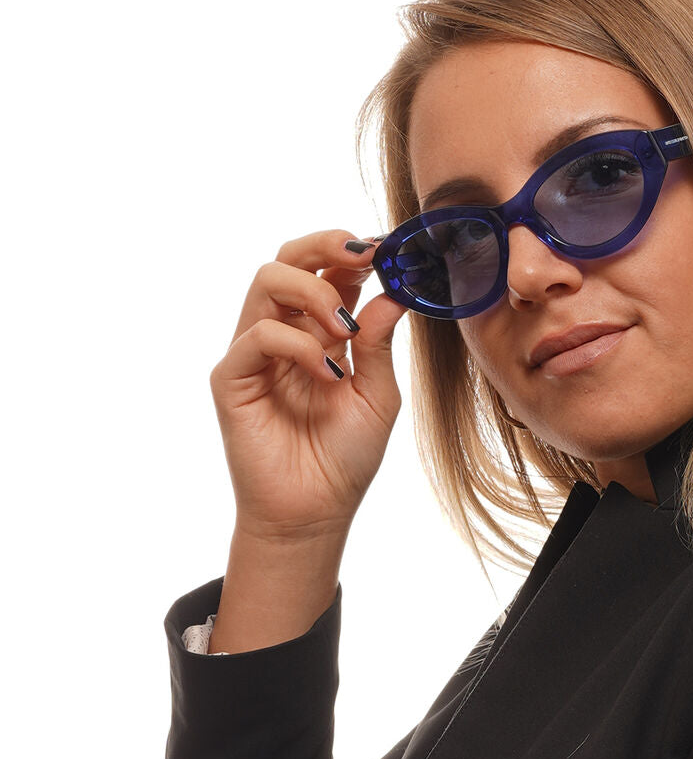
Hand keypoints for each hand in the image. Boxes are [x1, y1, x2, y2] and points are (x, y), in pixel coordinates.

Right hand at [209, 229, 406, 540]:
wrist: (315, 512)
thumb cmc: (345, 457)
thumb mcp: (377, 396)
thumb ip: (379, 345)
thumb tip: (393, 293)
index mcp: (322, 333)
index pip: (329, 271)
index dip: (353, 251)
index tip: (388, 249)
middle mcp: (286, 333)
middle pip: (289, 259)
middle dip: (326, 245)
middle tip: (364, 256)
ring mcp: (255, 353)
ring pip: (267, 282)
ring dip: (314, 291)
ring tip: (345, 328)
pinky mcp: (233, 378)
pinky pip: (258, 336)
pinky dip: (297, 345)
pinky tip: (328, 374)